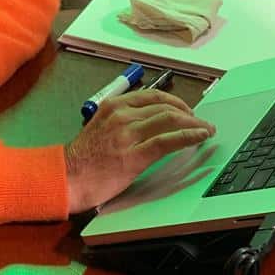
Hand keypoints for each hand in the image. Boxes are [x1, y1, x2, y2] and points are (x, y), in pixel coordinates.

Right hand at [64, 89, 215, 212]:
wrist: (67, 178)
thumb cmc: (84, 158)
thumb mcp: (101, 127)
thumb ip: (124, 121)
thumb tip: (150, 123)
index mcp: (114, 106)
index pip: (154, 96)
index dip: (176, 102)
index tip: (188, 111)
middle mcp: (122, 115)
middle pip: (166, 106)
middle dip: (189, 113)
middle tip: (201, 123)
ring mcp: (128, 134)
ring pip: (170, 119)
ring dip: (195, 124)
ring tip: (206, 130)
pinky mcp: (134, 156)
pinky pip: (168, 140)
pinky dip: (189, 136)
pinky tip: (200, 137)